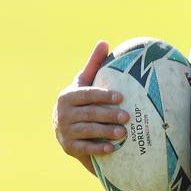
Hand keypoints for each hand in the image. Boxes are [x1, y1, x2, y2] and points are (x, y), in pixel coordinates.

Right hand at [52, 41, 128, 172]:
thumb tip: (104, 41)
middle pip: (89, 113)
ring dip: (105, 132)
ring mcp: (65, 132)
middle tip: (128, 116)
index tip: (121, 97)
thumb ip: (94, 64)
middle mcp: (63, 114)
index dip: (103, 95)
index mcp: (68, 96)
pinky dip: (98, 148)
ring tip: (123, 132)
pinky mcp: (69, 147)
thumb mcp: (84, 82)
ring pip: (87, 131)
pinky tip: (113, 148)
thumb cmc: (81, 100)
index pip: (87, 95)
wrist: (66, 129)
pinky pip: (85, 148)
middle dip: (109, 115)